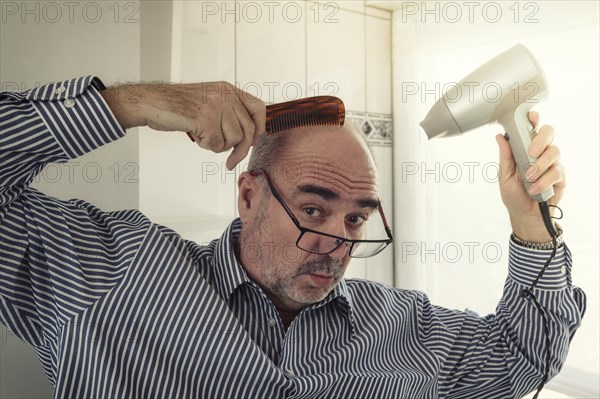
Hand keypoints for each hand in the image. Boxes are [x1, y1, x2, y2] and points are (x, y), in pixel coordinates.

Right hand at [102, 81, 265, 169]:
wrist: (152, 102)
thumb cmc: (178, 106)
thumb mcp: (210, 101)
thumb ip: (229, 112)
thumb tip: (248, 137)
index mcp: (228, 89)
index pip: (258, 108)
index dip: (259, 128)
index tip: (253, 142)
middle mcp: (225, 95)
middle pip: (247, 130)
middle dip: (240, 151)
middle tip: (231, 162)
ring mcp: (216, 105)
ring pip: (233, 139)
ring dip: (219, 146)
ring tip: (204, 137)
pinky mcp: (206, 118)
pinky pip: (216, 144)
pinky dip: (206, 146)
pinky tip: (196, 135)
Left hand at [495, 112, 564, 241]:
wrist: (525, 215)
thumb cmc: (514, 194)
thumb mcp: (504, 176)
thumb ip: (505, 156)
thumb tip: (500, 137)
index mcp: (525, 149)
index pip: (531, 129)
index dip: (533, 120)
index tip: (531, 117)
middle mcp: (540, 152)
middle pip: (548, 133)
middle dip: (540, 139)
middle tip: (531, 152)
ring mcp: (552, 163)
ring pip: (554, 152)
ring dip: (540, 165)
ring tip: (529, 179)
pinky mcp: (560, 176)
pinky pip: (557, 171)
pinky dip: (544, 180)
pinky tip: (535, 189)